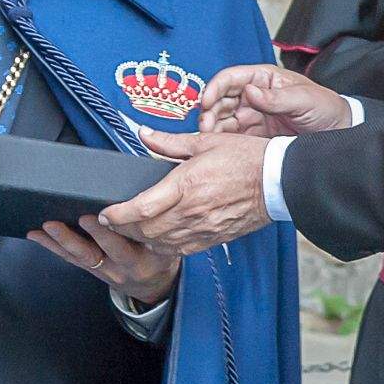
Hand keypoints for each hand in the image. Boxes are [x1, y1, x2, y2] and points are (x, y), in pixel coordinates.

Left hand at [29, 215, 181, 305]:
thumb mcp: (166, 245)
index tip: (101, 214)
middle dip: (81, 236)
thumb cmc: (159, 256)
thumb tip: (144, 195)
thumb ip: (153, 225)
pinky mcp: (91, 270)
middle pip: (98, 252)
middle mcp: (121, 267)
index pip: (126, 244)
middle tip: (68, 220)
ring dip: (59, 242)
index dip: (111, 230)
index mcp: (142, 259)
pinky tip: (36, 235)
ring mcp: (103, 271)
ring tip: (45, 227)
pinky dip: (51, 247)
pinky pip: (70, 259)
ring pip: (79, 257)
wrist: (153, 285)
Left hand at [98, 129, 271, 254]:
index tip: (104, 213)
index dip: (117, 215)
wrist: (278, 182)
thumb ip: (170, 142)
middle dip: (124, 229)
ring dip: (142, 239)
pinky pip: (181, 249)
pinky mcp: (213, 238)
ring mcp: (203, 228)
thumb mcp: (206, 141)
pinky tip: (159, 238)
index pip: (142, 208)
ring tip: (131, 230)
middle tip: (112, 222)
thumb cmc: (247, 158)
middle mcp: (192, 211)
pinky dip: (164, 246)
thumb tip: (144, 134)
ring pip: (161, 243)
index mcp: (187, 184)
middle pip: (146, 231)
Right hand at [197, 64, 354, 137]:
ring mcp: (253, 116)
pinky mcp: (254, 135)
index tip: (207, 101)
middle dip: (209, 111)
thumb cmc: (325, 108)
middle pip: (221, 99)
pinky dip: (221, 141)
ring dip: (211, 127)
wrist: (339, 133)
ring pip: (222, 119)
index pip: (231, 78)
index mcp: (263, 79)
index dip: (215, 87)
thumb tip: (249, 91)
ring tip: (207, 138)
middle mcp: (254, 95)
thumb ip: (276, 98)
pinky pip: (232, 136)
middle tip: (205, 126)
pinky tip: (216, 147)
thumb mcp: (304, 100)